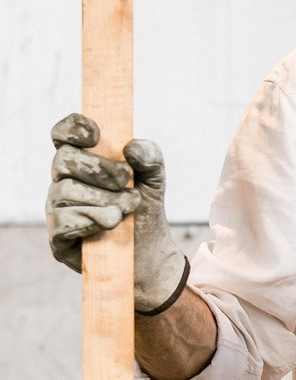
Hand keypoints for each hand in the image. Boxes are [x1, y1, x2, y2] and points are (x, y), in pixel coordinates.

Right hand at [46, 113, 187, 312]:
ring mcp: (57, 207)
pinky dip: (92, 220)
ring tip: (127, 209)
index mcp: (83, 159)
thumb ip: (150, 156)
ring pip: (65, 190)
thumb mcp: (154, 178)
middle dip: (99, 168)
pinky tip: (111, 223)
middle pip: (64, 159)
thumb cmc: (144, 208)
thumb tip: (130, 148)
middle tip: (126, 182)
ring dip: (104, 199)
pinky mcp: (57, 236)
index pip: (63, 134)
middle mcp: (64, 180)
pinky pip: (63, 221)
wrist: (149, 251)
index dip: (73, 128)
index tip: (96, 134)